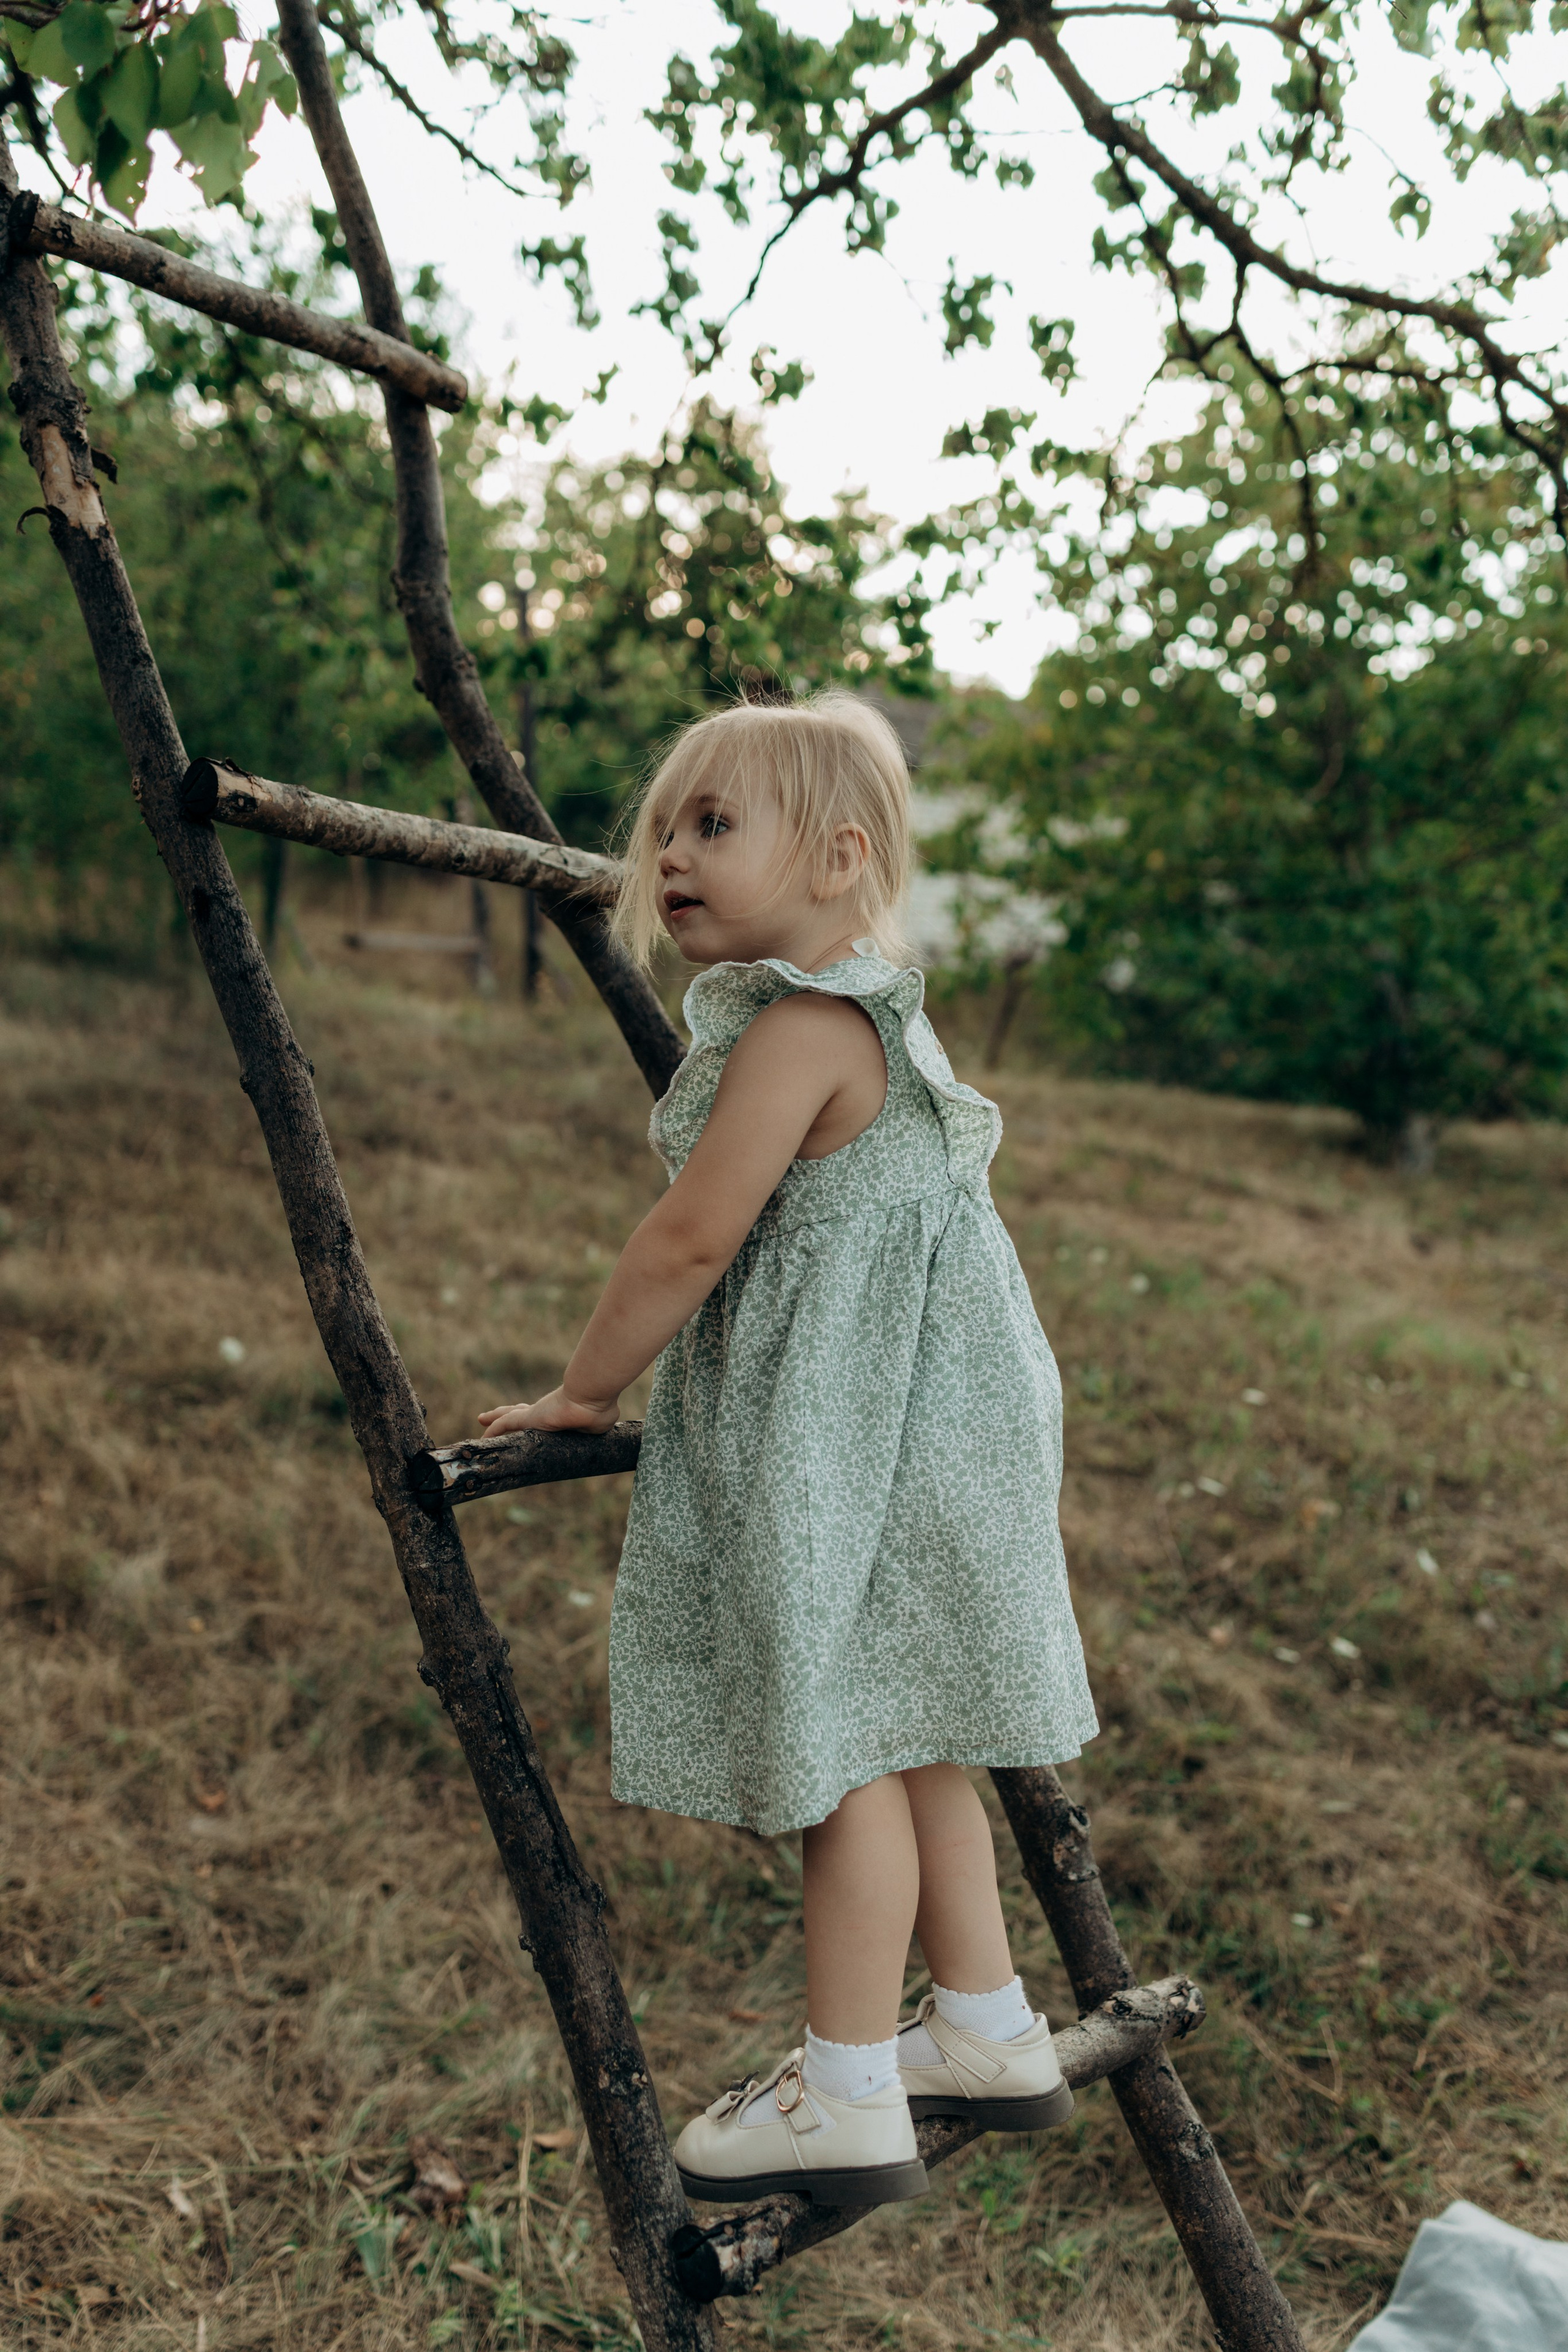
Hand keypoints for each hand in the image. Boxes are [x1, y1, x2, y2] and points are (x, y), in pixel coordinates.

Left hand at [477, 1387, 620, 1437]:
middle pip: (520, 1411)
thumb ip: (594, 1426)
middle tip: (495, 1414)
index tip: (526, 1415)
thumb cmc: (599, 1408)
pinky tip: (483, 1436)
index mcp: (561, 1414)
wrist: (592, 1396)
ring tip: (482, 1417)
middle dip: (508, 1412)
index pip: (542, 1416)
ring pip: (509, 1416)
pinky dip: (494, 1429)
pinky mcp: (529, 1418)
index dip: (532, 1415)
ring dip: (495, 1418)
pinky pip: (505, 1424)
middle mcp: (546, 1412)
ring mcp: (536, 1414)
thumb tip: (601, 1424)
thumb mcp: (598, 1423)